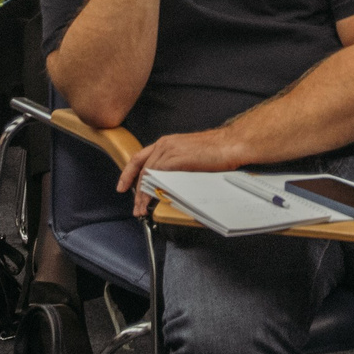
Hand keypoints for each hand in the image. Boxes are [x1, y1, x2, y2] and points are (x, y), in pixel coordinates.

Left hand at [117, 130, 245, 216]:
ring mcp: (170, 151)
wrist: (231, 144)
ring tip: (143, 210)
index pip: (139, 158)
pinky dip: (153, 191)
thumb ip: (176, 167)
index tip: (122, 187)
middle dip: (136, 191)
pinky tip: (153, 201)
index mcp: (166, 143)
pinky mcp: (177, 158)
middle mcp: (164, 145)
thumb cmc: (216, 152)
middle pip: (141, 170)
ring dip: (143, 195)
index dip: (128, 173)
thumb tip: (169, 185)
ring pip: (148, 175)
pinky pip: (158, 177)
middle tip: (136, 208)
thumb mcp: (189, 157)